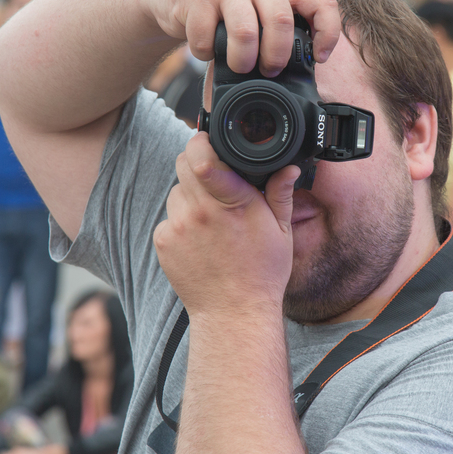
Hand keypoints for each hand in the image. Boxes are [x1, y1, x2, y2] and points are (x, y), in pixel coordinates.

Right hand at [145, 0, 339, 78]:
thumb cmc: (224, 10)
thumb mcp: (258, 11)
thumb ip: (276, 32)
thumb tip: (297, 78)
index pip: (321, 3)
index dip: (327, 34)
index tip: (319, 58)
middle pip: (281, 21)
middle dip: (276, 56)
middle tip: (268, 71)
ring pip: (246, 32)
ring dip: (243, 60)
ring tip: (239, 66)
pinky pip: (208, 37)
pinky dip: (206, 53)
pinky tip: (206, 49)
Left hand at [153, 133, 297, 321]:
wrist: (233, 312)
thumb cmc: (262, 273)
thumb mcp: (282, 231)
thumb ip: (281, 193)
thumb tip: (288, 166)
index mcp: (233, 203)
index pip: (204, 157)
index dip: (203, 142)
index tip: (208, 141)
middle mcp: (201, 212)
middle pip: (183, 163)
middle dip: (197, 162)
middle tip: (213, 177)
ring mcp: (179, 227)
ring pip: (176, 190)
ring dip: (190, 195)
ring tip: (211, 219)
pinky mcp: (163, 242)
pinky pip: (168, 217)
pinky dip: (180, 221)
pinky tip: (199, 239)